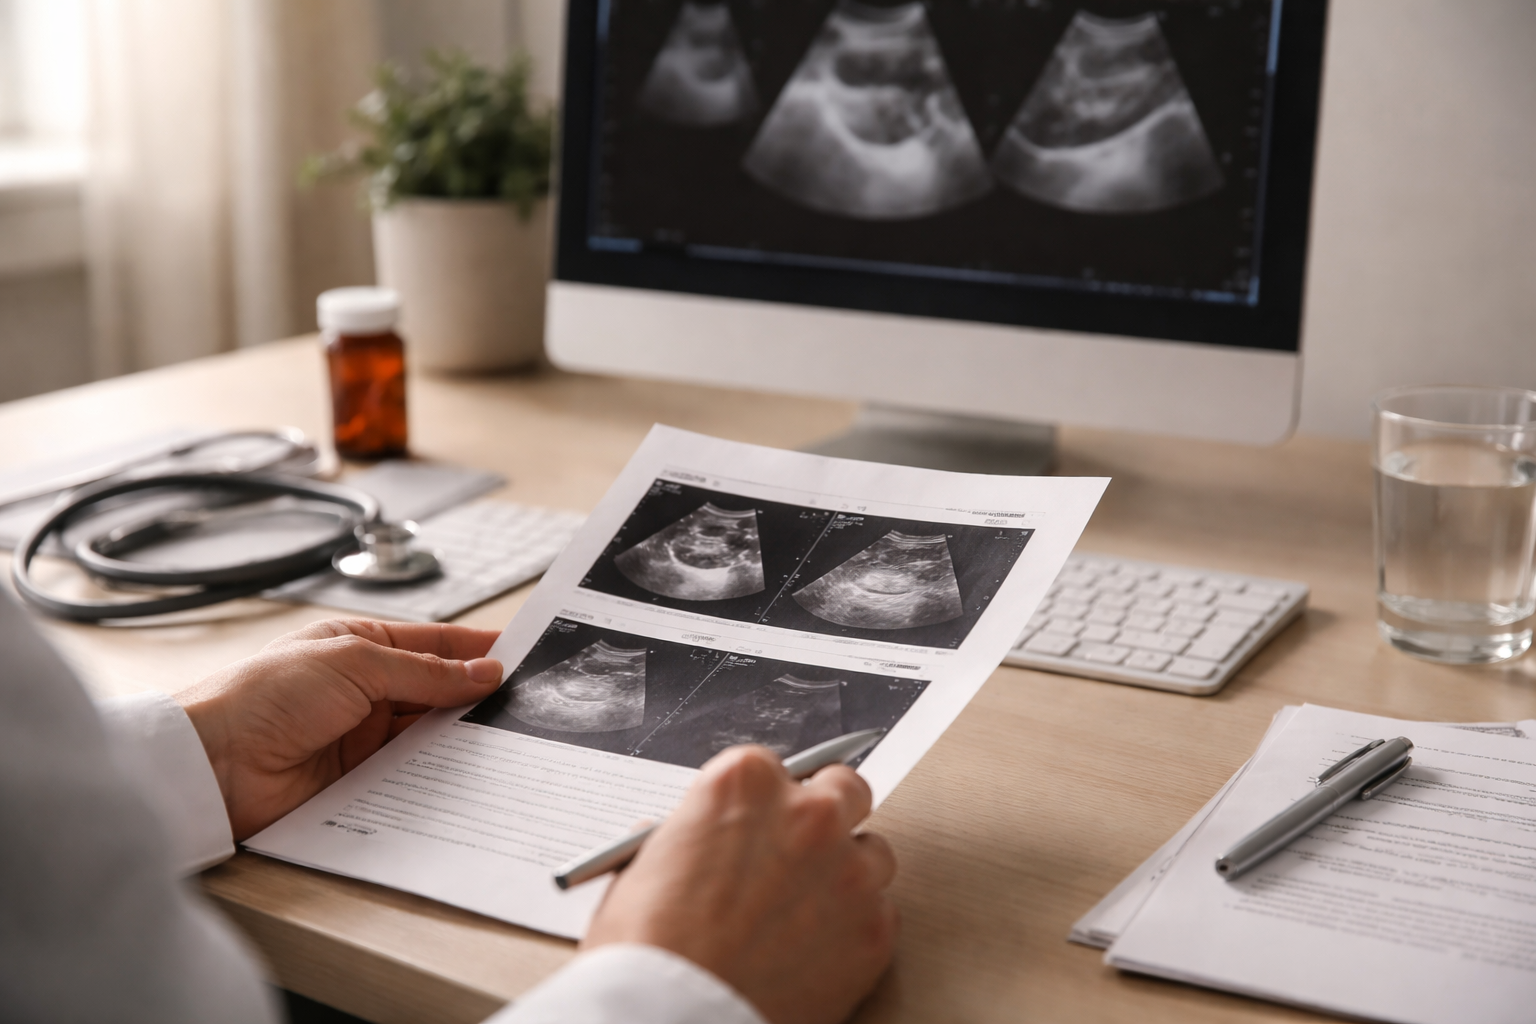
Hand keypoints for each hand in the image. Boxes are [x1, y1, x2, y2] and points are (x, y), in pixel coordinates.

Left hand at [175, 619, 501, 840]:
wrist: (212, 764)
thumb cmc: (263, 695)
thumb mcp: (355, 663)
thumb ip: (423, 672)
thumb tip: (480, 672)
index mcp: (361, 646)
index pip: (434, 643)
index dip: (476, 648)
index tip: (520, 655)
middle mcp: (365, 690)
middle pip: (437, 692)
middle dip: (475, 697)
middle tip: (523, 704)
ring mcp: (362, 736)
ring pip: (428, 736)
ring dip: (459, 738)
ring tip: (504, 740)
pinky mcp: (359, 779)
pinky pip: (411, 775)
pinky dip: (436, 775)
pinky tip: (465, 775)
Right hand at [582, 746, 898, 1023]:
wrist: (673, 1019)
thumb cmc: (648, 948)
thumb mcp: (645, 864)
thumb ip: (690, 836)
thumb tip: (698, 841)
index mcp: (746, 782)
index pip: (780, 768)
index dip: (771, 802)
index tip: (766, 825)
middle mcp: (807, 814)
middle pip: (845, 790)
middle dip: (828, 816)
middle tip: (802, 852)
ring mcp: (849, 870)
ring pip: (873, 852)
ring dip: (848, 873)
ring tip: (805, 912)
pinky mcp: (874, 929)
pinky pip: (881, 913)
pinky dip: (856, 929)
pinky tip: (815, 950)